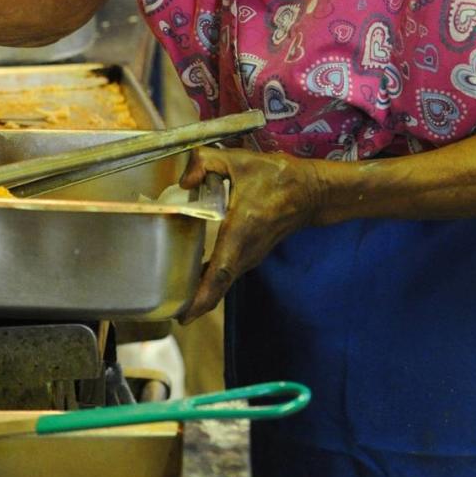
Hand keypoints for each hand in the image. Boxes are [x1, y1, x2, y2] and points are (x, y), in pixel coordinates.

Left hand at [176, 146, 318, 322]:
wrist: (309, 191)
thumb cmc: (276, 177)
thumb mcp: (238, 160)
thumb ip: (205, 162)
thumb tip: (184, 181)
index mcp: (240, 232)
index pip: (220, 273)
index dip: (202, 297)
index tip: (184, 316)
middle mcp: (246, 252)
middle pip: (218, 286)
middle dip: (194, 303)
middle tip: (166, 310)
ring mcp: (251, 256)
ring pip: (223, 281)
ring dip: (201, 292)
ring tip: (173, 296)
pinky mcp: (253, 254)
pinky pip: (228, 272)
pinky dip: (211, 280)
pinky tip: (193, 276)